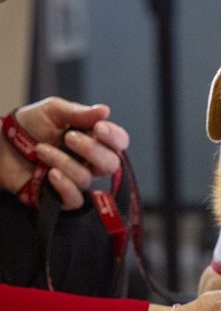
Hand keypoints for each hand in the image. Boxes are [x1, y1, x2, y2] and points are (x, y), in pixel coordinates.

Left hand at [1, 97, 129, 208]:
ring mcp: (75, 179)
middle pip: (111, 164)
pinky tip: (51, 174)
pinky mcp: (59, 197)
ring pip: (86, 178)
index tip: (98, 128)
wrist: (0, 143)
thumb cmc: (28, 125)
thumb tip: (105, 110)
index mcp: (93, 139)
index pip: (119, 142)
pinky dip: (65, 187)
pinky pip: (75, 200)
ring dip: (64, 162)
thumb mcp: (52, 111)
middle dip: (92, 150)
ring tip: (41, 150)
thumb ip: (79, 112)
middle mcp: (89, 161)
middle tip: (69, 138)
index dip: (114, 137)